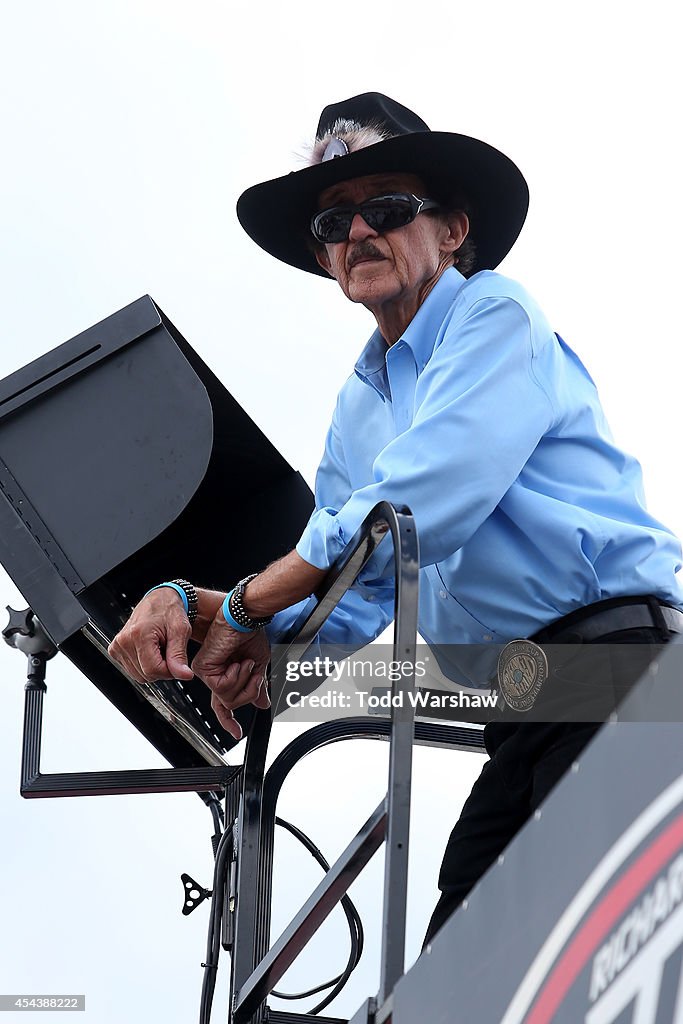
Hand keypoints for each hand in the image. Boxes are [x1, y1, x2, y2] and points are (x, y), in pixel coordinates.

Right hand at [108, 588, 193, 682]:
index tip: (176, 659)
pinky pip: (132, 670)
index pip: (153, 670)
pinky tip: (150, 650)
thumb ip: (179, 655)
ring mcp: (117, 646)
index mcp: (138, 634)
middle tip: (168, 650)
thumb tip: (184, 676)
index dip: (169, 670)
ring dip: (153, 667)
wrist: (159, 600)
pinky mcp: (115, 650)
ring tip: (159, 648)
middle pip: (145, 675)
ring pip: (139, 676)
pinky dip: (144, 665)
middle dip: (162, 669)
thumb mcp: (180, 630)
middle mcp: (123, 641)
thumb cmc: (170, 611)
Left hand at [191, 607, 270, 740]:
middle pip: (229, 703)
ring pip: (227, 698)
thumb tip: (262, 703)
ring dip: (245, 681)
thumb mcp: (259, 664)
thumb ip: (257, 686)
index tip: (236, 732)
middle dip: (249, 691)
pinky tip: (238, 662)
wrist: (245, 619)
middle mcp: (214, 675)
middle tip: (257, 675)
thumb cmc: (250, 634)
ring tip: (246, 662)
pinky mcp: (203, 669)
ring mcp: (207, 673)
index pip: (223, 704)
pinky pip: (222, 688)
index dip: (229, 720)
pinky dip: (236, 676)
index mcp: (225, 674)